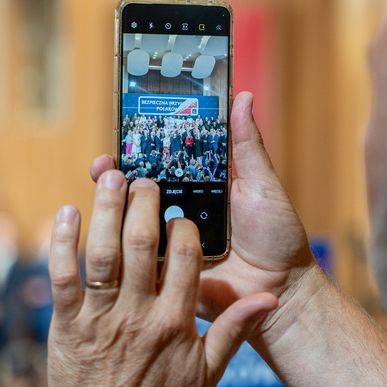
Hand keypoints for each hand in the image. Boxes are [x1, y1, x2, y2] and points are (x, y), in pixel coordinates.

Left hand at [48, 175, 277, 386]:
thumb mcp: (208, 372)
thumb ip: (235, 329)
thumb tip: (269, 299)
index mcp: (174, 322)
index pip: (184, 258)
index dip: (184, 227)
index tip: (181, 214)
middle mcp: (137, 314)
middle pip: (140, 245)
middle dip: (143, 203)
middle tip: (144, 178)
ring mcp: (99, 318)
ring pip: (101, 254)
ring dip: (104, 210)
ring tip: (109, 177)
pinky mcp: (67, 324)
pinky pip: (61, 277)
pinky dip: (61, 243)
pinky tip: (67, 212)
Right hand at [89, 92, 319, 337]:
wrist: (283, 290)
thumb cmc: (278, 236)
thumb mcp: (262, 185)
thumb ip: (246, 145)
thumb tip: (241, 96)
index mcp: (204, 187)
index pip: (167, 161)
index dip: (144, 147)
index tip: (124, 131)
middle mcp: (184, 211)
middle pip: (144, 190)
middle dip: (120, 176)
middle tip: (105, 165)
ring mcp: (175, 242)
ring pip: (137, 222)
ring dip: (117, 208)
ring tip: (103, 191)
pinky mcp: (170, 272)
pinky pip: (142, 259)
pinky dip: (123, 247)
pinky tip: (106, 232)